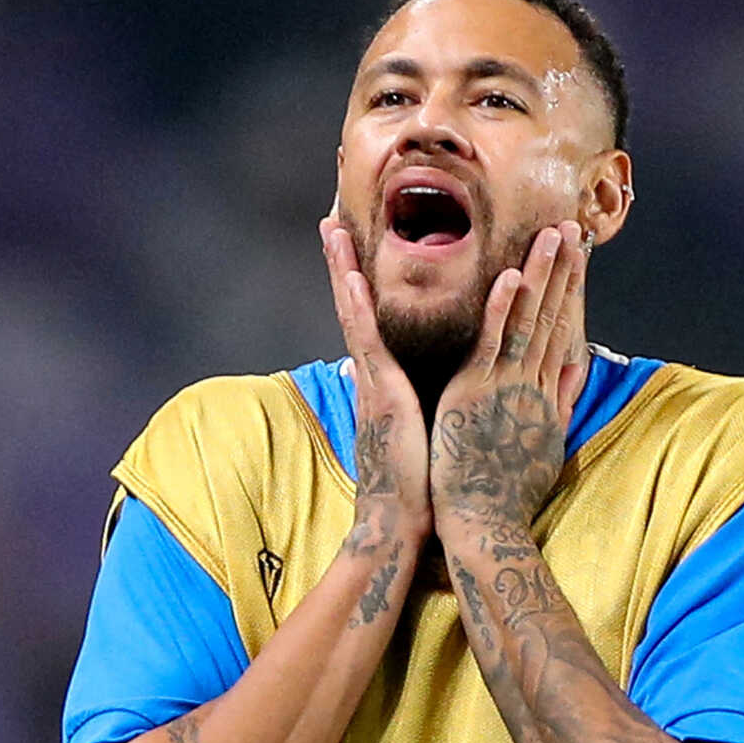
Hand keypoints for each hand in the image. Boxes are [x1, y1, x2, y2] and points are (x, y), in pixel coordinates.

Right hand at [321, 217, 431, 550]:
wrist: (400, 521)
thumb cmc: (414, 481)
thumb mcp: (407, 427)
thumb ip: (391, 396)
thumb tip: (375, 375)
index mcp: (382, 380)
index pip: (368, 319)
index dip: (358, 282)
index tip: (351, 248)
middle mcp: (371, 374)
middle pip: (354, 305)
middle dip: (342, 262)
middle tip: (329, 221)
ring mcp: (373, 381)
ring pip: (355, 313)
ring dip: (343, 270)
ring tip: (331, 230)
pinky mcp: (382, 393)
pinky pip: (371, 342)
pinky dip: (361, 308)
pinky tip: (353, 278)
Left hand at [430, 221, 589, 532]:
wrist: (485, 522)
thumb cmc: (507, 490)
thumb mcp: (543, 444)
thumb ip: (558, 404)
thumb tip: (576, 374)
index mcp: (543, 393)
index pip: (560, 330)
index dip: (569, 290)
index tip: (576, 257)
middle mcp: (532, 383)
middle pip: (552, 316)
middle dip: (564, 270)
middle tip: (572, 227)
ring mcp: (507, 385)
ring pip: (529, 320)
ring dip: (543, 275)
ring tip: (554, 234)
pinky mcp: (479, 392)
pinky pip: (493, 343)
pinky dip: (503, 310)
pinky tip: (513, 277)